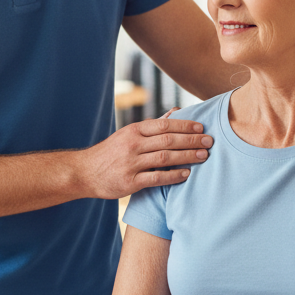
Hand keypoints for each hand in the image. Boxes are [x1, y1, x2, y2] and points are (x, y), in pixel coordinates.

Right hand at [77, 117, 212, 198]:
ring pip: (165, 157)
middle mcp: (133, 144)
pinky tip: (186, 174)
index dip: (185, 126)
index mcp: (134, 130)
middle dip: (191, 141)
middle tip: (210, 142)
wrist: (84, 172)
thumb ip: (153, 126)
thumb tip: (176, 112)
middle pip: (168, 140)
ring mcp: (131, 163)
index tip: (202, 128)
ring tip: (204, 157)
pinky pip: (156, 178)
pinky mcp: (130, 182)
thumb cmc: (111, 152)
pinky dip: (173, 175)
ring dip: (187, 156)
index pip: (165, 125)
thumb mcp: (129, 134)